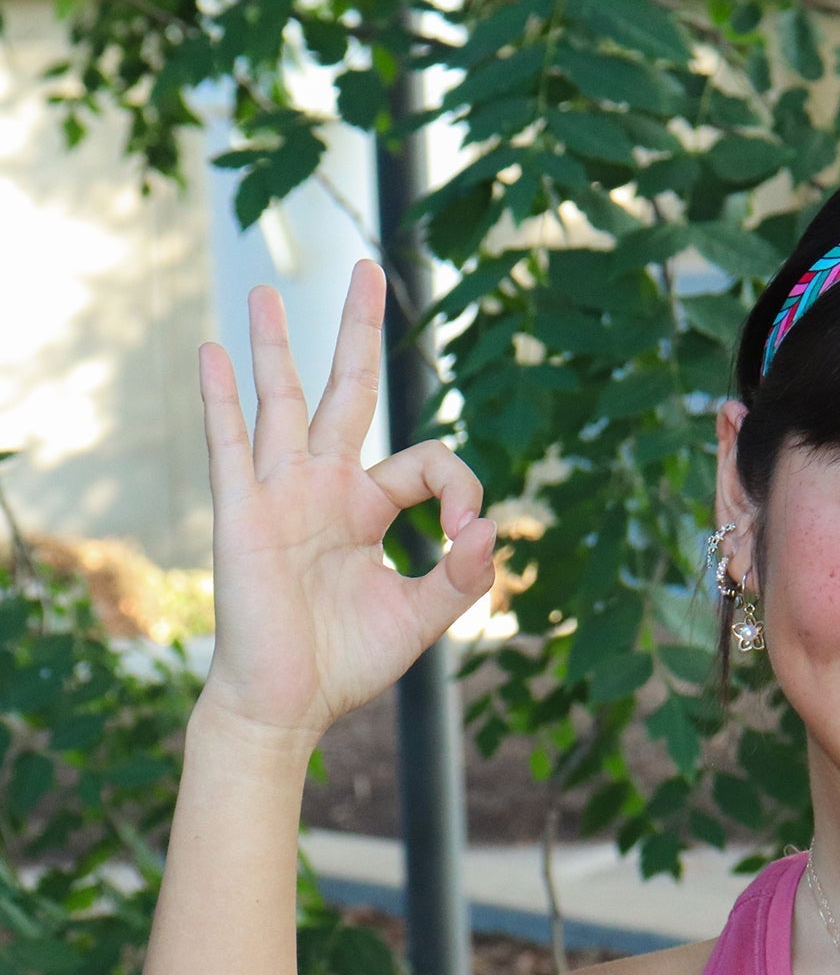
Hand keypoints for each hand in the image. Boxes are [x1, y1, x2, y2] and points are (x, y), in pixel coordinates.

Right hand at [195, 260, 495, 751]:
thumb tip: (491, 528)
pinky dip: (223, 400)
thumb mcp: (424, 617)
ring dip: (274, 346)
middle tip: (369, 269)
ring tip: (265, 289)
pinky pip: (231, 446)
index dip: (458, 489)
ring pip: (282, 403)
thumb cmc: (350, 661)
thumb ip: (463, 575)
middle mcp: (325, 490)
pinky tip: (213, 352)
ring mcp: (281, 496)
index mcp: (368, 510)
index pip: (425, 463)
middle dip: (357, 334)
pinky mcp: (244, 514)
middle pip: (346, 394)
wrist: (290, 704)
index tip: (466, 535)